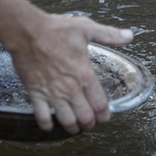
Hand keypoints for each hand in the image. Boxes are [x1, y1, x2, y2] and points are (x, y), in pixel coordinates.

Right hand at [0, 0, 133, 134]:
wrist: (27, 32)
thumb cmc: (55, 29)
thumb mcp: (86, 29)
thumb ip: (109, 35)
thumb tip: (129, 36)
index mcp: (85, 75)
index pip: (101, 105)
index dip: (105, 116)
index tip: (104, 117)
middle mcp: (71, 88)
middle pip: (85, 118)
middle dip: (89, 124)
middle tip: (89, 122)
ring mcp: (53, 93)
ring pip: (67, 122)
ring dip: (72, 127)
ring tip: (73, 125)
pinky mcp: (36, 94)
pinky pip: (42, 117)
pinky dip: (47, 125)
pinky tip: (50, 123)